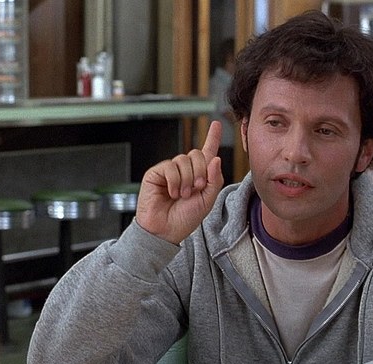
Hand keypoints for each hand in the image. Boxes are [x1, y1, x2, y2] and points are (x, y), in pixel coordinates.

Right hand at [136, 121, 224, 243]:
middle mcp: (184, 171)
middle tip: (196, 189)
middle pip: (197, 154)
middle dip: (200, 172)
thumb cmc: (184, 219)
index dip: (212, 138)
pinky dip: (174, 181)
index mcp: (199, 176)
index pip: (207, 152)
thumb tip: (215, 158)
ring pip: (184, 159)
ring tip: (182, 195)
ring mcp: (169, 171)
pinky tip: (171, 193)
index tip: (216, 125)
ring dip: (187, 179)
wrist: (165, 231)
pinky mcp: (156, 173)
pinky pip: (170, 166)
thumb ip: (214, 180)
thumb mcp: (207, 201)